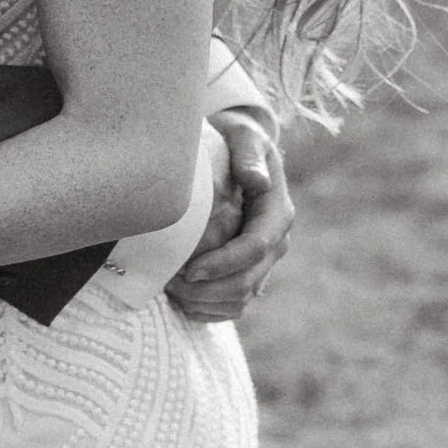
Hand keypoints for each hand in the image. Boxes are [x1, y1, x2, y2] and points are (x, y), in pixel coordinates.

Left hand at [166, 109, 293, 322]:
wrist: (236, 152)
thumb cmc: (235, 140)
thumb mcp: (244, 136)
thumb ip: (249, 156)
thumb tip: (258, 181)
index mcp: (277, 213)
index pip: (255, 248)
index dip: (223, 263)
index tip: (189, 269)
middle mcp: (275, 242)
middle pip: (248, 282)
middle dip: (209, 290)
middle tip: (170, 283)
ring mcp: (263, 262)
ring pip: (241, 300)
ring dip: (205, 303)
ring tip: (170, 289)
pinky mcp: (248, 273)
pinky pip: (232, 306)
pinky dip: (207, 310)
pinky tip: (180, 299)